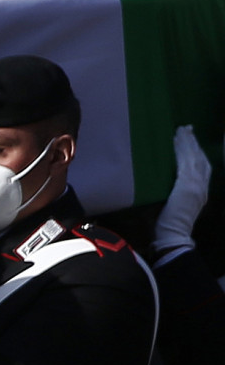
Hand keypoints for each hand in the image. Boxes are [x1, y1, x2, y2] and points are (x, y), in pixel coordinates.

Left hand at [153, 125, 211, 252]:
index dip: (198, 152)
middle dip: (194, 142)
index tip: (191, 140)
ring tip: (182, 129)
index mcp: (201, 191)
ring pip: (193, 157)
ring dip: (187, 142)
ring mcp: (195, 185)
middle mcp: (202, 185)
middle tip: (187, 128)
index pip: (202, 166)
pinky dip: (181, 149)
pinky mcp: (186, 185)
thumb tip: (162, 184)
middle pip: (200, 158)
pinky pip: (184, 161)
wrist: (173, 236)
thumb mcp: (175, 205)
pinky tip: (176, 139)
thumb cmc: (170, 226)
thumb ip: (174, 193)